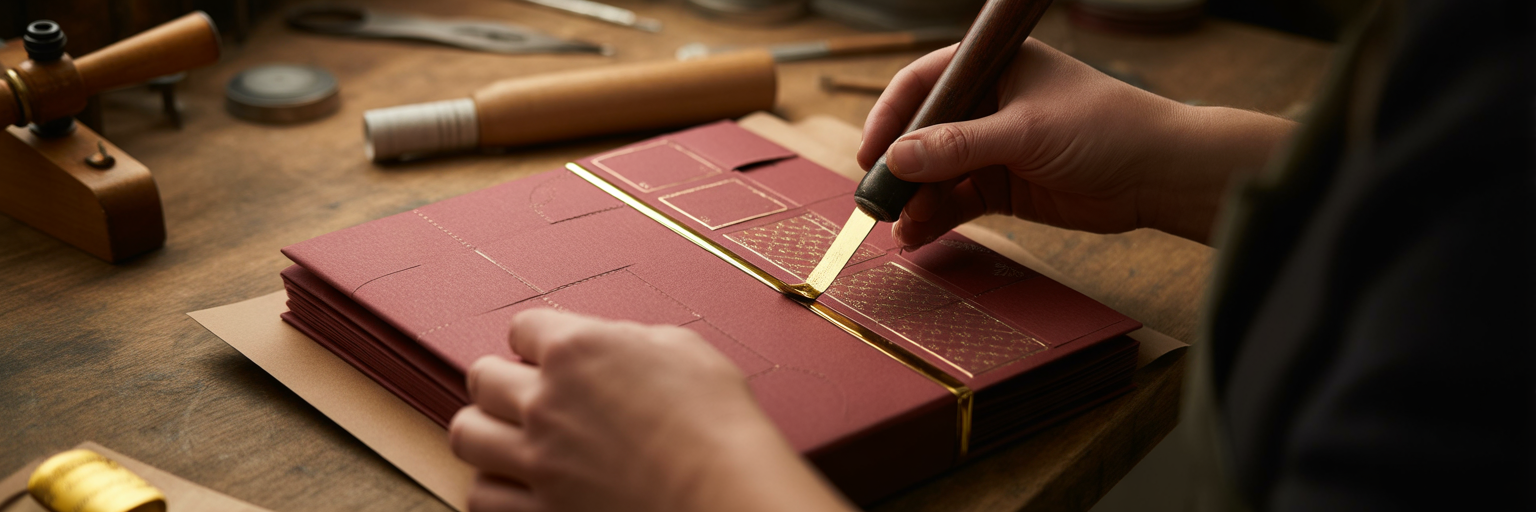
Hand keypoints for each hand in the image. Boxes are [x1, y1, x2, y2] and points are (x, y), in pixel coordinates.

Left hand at [448, 309, 852, 511]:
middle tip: (524, 393)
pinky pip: (481, 498)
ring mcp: (538, 461)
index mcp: (578, 350)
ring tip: (508, 437)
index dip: (538, 340)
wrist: (727, 496)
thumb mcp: (685, 350)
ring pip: (466, 435)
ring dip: (485, 431)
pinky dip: (492, 488)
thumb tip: (618, 346)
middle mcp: (546, 401)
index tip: (548, 354)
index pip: (523, 327)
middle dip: (501, 382)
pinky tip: (515, 483)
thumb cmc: (719, 424)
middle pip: (482, 378)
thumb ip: (633, 340)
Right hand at [859, 39, 1295, 245]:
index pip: (924, 82)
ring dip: (914, 199)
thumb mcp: (1025, 131)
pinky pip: (955, 201)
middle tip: (878, 200)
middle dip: (899, 168)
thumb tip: (898, 159)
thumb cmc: (1105, 128)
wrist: (1158, 174)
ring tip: (899, 226)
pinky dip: (935, 217)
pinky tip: (918, 234)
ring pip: (935, 172)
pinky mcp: (1003, 185)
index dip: (892, 116)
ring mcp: (993, 146)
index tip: (872, 154)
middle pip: (923, 132)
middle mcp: (987, 103)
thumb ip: (959, 146)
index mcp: (993, 67)